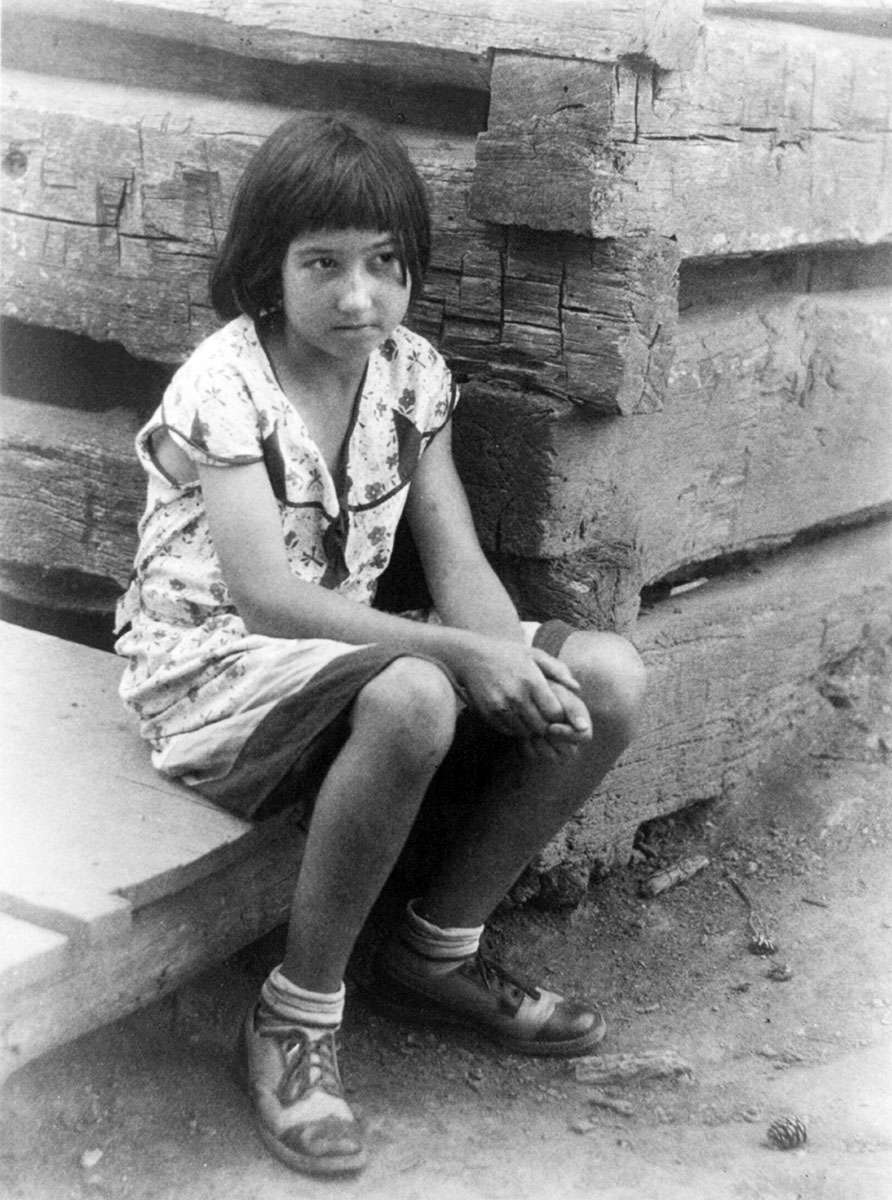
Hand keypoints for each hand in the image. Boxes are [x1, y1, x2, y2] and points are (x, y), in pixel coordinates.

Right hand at [446, 636, 586, 741]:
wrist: (471, 657)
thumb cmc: (507, 654)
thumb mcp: (534, 654)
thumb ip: (558, 670)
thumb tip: (577, 688)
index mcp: (532, 681)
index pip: (555, 713)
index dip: (558, 715)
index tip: (555, 710)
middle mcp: (517, 696)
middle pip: (541, 726)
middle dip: (546, 725)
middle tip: (543, 717)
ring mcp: (501, 707)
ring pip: (525, 732)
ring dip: (530, 728)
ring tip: (529, 715)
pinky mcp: (489, 714)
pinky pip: (509, 731)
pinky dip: (514, 727)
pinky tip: (514, 715)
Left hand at [521, 680, 591, 760]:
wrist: (523, 692)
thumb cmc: (543, 687)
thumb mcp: (558, 693)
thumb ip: (572, 708)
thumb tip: (583, 727)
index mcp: (581, 723)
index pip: (584, 737)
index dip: (567, 734)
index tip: (550, 727)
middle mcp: (571, 739)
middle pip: (568, 751)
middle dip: (550, 738)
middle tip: (536, 726)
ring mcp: (555, 748)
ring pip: (550, 756)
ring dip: (537, 741)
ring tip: (527, 724)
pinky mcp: (537, 752)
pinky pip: (533, 756)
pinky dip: (524, 744)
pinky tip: (520, 730)